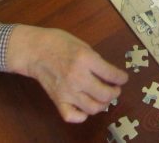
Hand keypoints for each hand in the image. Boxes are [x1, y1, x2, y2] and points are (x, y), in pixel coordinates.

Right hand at [6, 25, 127, 122]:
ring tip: (103, 98)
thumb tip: (109, 74)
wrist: (34, 51)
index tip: (123, 78)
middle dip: (115, 92)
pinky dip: (82, 115)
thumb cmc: (58, 42)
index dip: (122, 78)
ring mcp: (67, 91)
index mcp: (86, 59)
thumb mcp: (82, 44)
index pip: (112, 74)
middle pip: (105, 94)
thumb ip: (96, 60)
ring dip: (103, 105)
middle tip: (115, 89)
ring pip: (92, 108)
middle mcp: (78, 77)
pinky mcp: (57, 100)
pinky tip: (85, 107)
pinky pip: (72, 116)